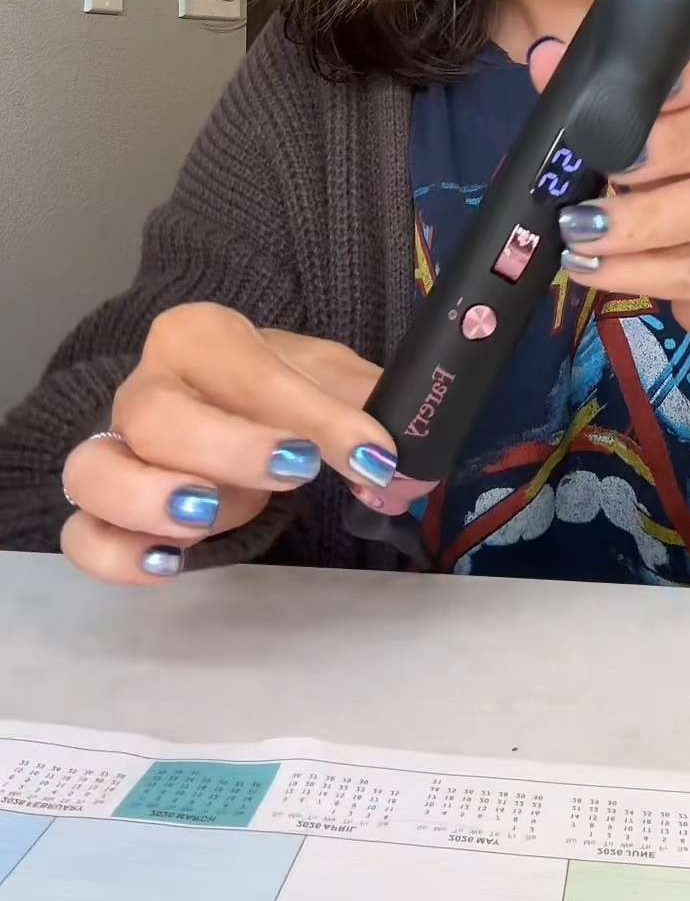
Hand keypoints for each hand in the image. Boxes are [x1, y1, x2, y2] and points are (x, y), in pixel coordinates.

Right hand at [60, 306, 396, 585]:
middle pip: (156, 415)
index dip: (312, 413)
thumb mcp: (327, 378)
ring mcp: (113, 449)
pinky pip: (82, 535)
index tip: (373, 454)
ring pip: (95, 470)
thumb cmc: (277, 388)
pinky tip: (170, 563)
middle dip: (229, 447)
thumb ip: (364, 408)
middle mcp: (146, 387)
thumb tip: (395, 461)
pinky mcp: (103, 512)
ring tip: (208, 517)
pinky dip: (116, 554)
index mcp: (199, 337)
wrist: (229, 402)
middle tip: (297, 471)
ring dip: (150, 498)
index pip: (247, 369)